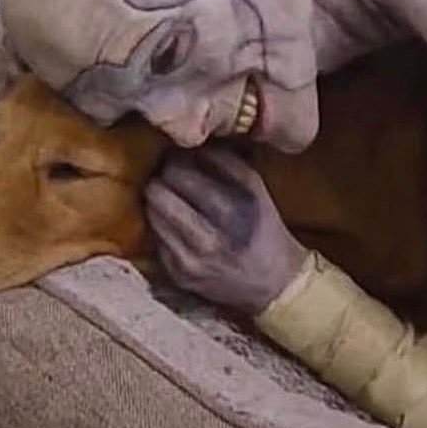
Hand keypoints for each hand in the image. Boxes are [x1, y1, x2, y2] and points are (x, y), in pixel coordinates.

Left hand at [144, 147, 306, 312]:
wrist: (274, 283)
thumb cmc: (265, 228)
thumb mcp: (257, 190)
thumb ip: (225, 162)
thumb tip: (190, 144)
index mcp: (233, 211)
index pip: (182, 174)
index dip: (175, 162)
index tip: (179, 159)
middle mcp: (210, 239)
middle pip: (159, 193)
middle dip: (162, 180)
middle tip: (171, 178)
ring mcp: (191, 261)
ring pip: (152, 215)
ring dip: (159, 203)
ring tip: (173, 199)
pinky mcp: (179, 276)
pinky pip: (156, 240)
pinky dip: (163, 228)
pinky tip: (178, 226)